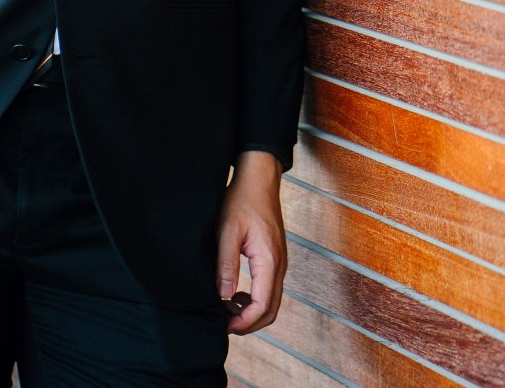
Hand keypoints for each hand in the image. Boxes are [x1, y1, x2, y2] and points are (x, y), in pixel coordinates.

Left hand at [216, 151, 285, 334]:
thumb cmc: (242, 200)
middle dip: (249, 323)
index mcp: (269, 261)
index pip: (262, 306)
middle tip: (224, 323)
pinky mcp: (275, 258)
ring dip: (252, 312)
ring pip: (271, 301)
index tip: (224, 325)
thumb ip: (226, 265)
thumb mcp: (227, 231)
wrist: (258, 179)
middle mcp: (279, 265)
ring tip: (227, 308)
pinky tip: (236, 293)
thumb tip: (224, 296)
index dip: (244, 322)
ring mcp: (280, 262)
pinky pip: (270, 288)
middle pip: (271, 310)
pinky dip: (255, 299)